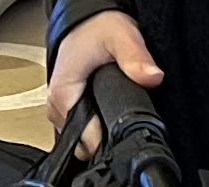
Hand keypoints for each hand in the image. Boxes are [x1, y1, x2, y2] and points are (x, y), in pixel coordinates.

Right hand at [46, 9, 162, 152]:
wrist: (87, 20)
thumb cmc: (97, 28)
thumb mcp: (121, 37)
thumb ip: (135, 59)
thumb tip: (151, 77)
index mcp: (63, 93)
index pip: (82, 138)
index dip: (106, 144)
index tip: (126, 140)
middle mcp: (57, 105)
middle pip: (80, 143)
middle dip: (105, 143)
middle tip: (127, 132)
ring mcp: (60, 109)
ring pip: (79, 139)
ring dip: (100, 137)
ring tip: (120, 125)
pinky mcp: (66, 108)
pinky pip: (79, 129)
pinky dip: (95, 129)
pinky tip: (109, 120)